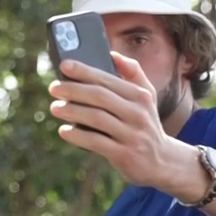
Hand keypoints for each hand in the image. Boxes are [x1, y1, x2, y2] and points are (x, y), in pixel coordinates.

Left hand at [47, 52, 175, 187]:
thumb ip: (133, 73)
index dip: (85, 71)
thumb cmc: (145, 123)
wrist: (162, 161)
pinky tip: (64, 131)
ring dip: (72, 111)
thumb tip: (112, 54)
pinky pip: (96, 142)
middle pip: (100, 97)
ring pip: (97, 118)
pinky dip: (78, 136)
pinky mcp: (125, 155)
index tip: (64, 64)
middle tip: (53, 87)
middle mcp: (138, 113)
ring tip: (54, 107)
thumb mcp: (147, 97)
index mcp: (140, 96)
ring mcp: (132, 135)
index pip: (108, 79)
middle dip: (73, 90)